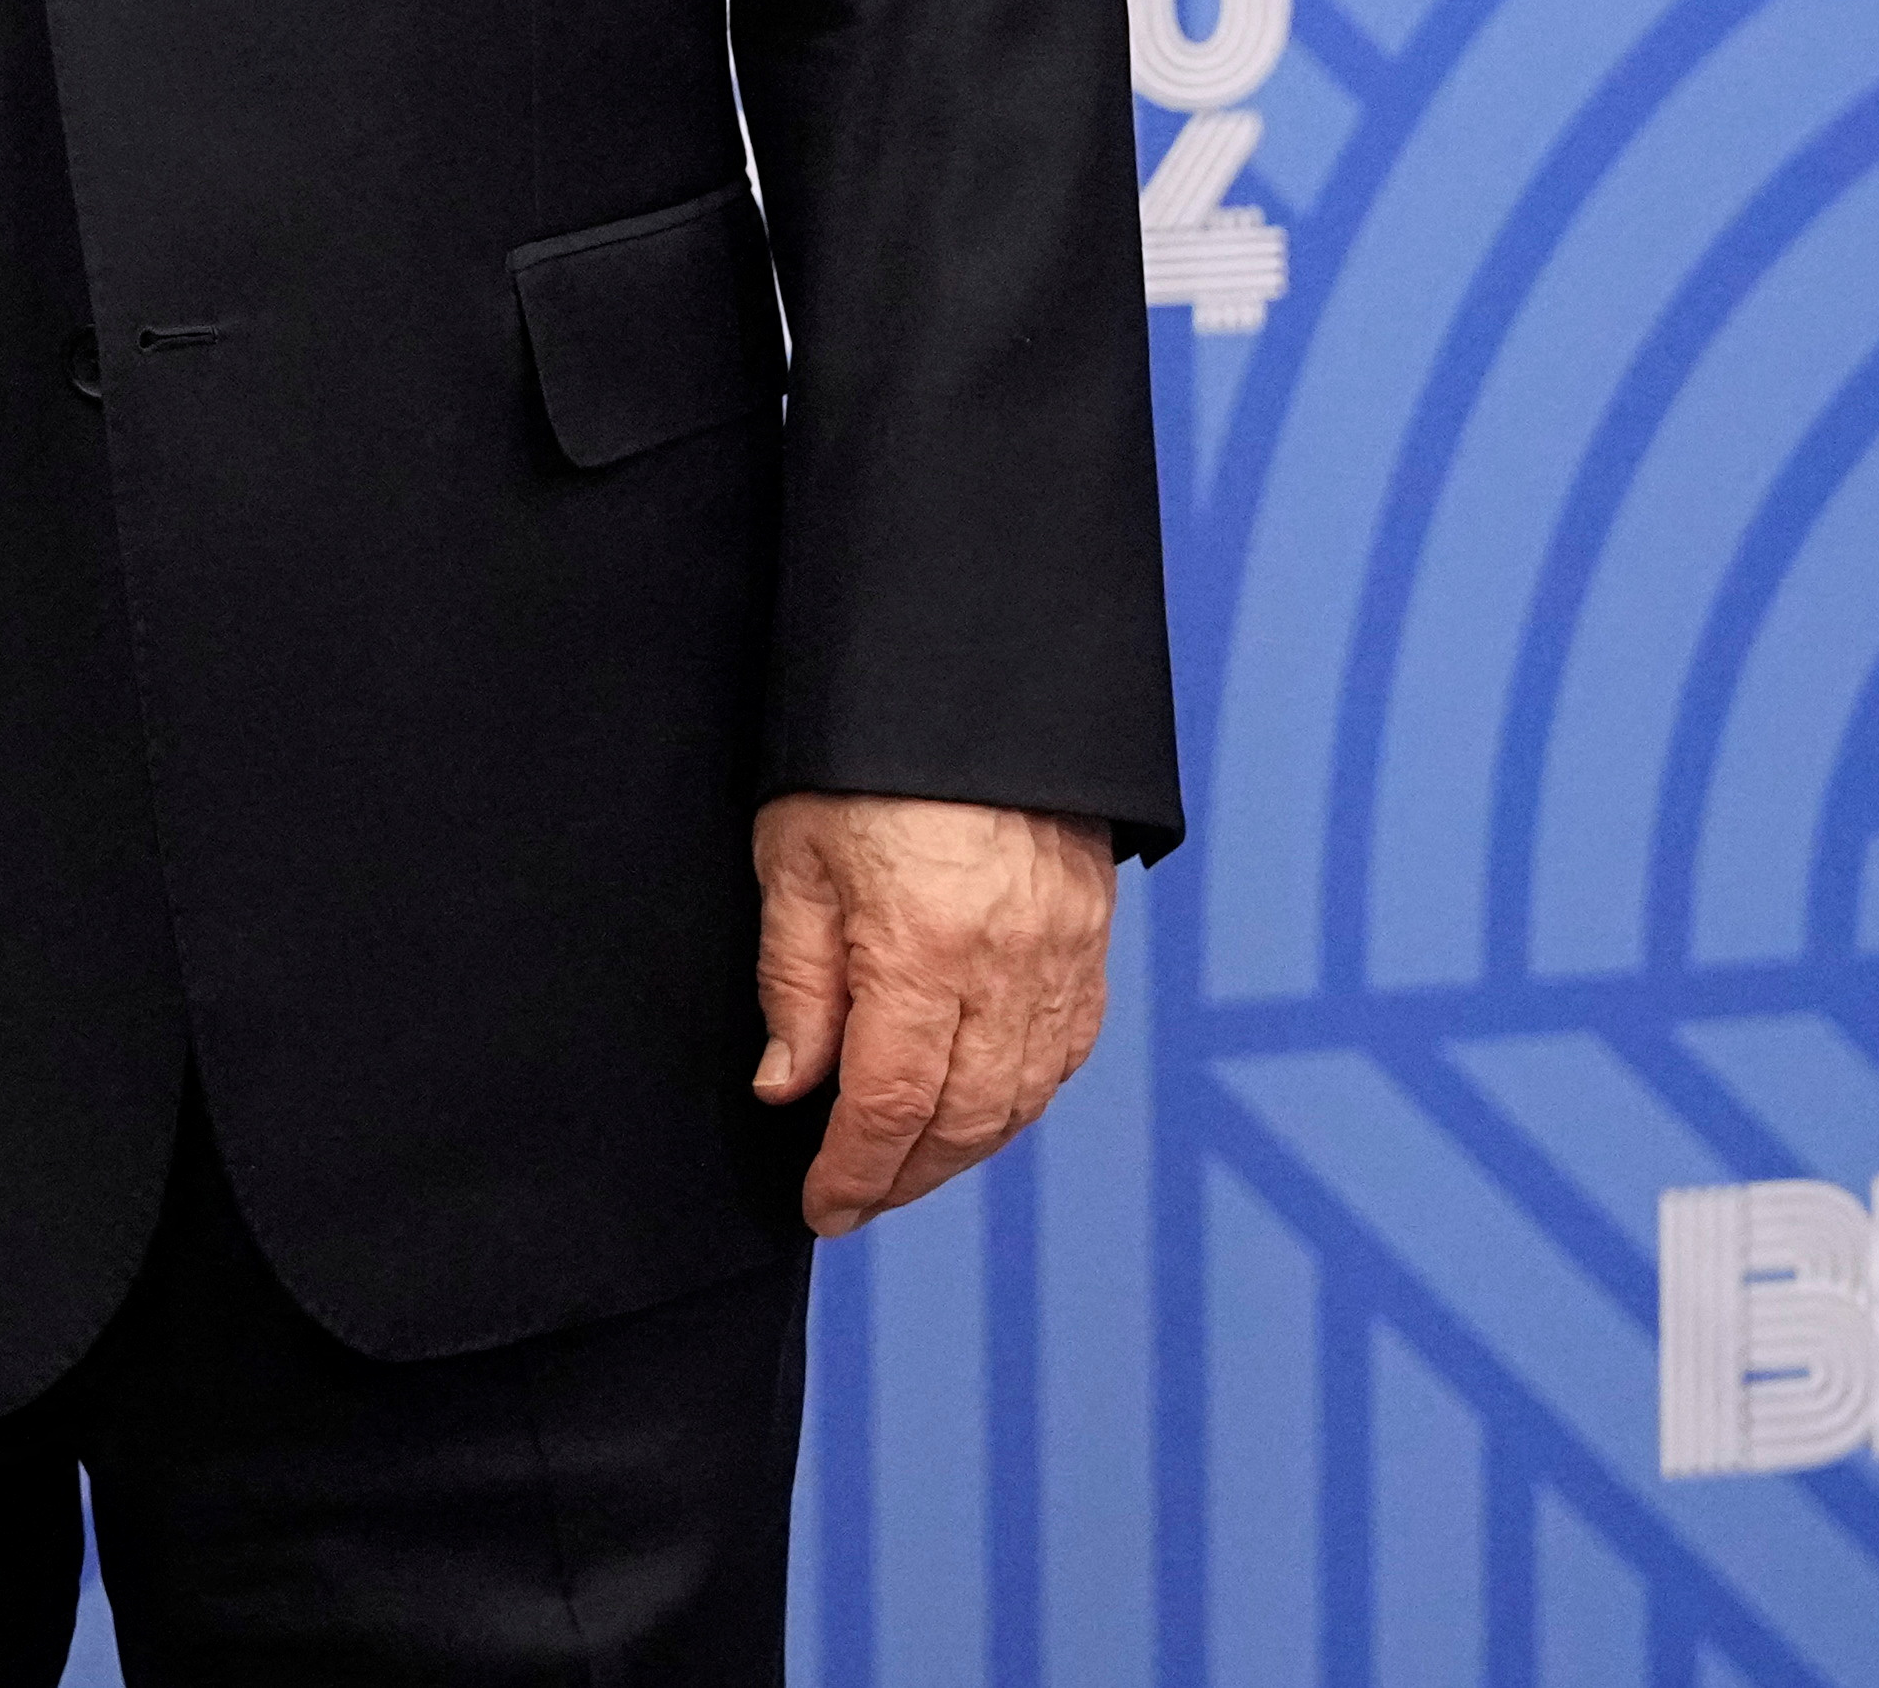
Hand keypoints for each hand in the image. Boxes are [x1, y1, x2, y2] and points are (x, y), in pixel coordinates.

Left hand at [751, 791, 1114, 1235]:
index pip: (891, 1104)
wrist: (972, 674)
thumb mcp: (794, 855)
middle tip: (854, 1199)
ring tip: (906, 1168)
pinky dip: (1021, 1098)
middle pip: (964, 1119)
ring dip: (963, 1151)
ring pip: (1023, 1098)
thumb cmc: (867, 755)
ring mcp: (1062, 955)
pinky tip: (980, 1109)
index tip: (821, 1204)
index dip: (854, 1171)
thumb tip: (788, 1086)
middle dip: (905, 1177)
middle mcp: (1006, 966)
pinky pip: (1066, 1051)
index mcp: (923, 948)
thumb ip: (795, 980)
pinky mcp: (1091, 938)